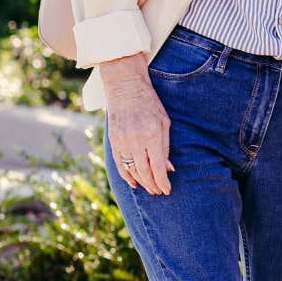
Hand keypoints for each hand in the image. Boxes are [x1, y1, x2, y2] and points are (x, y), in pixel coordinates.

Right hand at [98, 54, 173, 195]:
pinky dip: (126, 175)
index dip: (162, 181)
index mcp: (151, 135)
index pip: (157, 166)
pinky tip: (134, 182)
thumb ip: (165, 146)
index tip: (167, 190)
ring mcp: (122, 141)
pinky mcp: (113, 140)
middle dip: (153, 185)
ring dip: (141, 182)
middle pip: (144, 171)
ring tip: (150, 188)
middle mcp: (135, 140)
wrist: (125, 88)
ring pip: (131, 170)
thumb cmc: (150, 104)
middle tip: (159, 192)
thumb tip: (168, 168)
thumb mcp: (164, 122)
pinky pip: (119, 163)